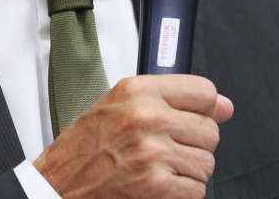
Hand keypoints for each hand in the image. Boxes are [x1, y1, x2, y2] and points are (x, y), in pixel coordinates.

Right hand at [33, 74, 233, 198]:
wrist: (56, 186)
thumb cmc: (83, 148)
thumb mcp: (118, 106)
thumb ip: (170, 99)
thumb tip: (223, 106)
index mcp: (137, 91)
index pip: (203, 91)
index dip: (208, 107)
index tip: (205, 116)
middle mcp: (147, 117)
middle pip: (210, 130)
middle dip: (195, 144)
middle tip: (169, 149)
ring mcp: (153, 152)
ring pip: (207, 162)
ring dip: (190, 171)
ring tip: (162, 168)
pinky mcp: (157, 184)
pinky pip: (197, 189)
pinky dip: (184, 192)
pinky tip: (161, 185)